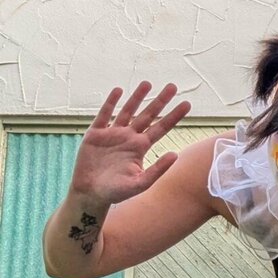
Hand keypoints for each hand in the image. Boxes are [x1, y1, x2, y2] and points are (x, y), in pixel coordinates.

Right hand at [71, 82, 190, 205]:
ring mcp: (112, 134)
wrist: (90, 194)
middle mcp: (129, 137)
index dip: (174, 116)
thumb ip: (157, 170)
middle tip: (173, 86)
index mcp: (141, 147)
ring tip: (148, 83)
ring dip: (137, 97)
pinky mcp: (95, 134)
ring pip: (127, 111)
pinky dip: (110, 103)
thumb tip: (175, 154)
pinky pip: (104, 115)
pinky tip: (118, 91)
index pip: (161, 128)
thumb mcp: (140, 183)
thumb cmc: (116, 192)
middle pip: (147, 115)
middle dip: (160, 101)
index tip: (187, 104)